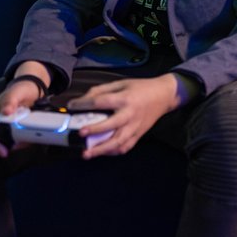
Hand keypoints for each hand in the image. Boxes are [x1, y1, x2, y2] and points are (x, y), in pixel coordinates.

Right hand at [0, 80, 41, 157]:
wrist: (32, 87)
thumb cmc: (22, 88)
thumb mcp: (17, 92)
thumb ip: (11, 100)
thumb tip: (5, 111)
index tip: (3, 152)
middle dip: (2, 147)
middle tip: (13, 150)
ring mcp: (1, 124)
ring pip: (2, 139)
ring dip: (11, 145)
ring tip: (22, 145)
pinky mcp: (9, 127)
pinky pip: (10, 137)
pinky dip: (16, 141)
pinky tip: (23, 141)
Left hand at [66, 75, 182, 159]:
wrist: (165, 95)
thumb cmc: (142, 87)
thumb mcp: (122, 83)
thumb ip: (102, 90)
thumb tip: (84, 98)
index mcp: (125, 99)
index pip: (101, 102)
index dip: (84, 104)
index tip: (71, 105)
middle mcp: (130, 114)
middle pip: (111, 125)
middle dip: (95, 130)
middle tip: (81, 133)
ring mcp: (135, 127)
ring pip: (118, 142)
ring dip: (101, 149)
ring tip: (86, 154)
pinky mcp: (139, 134)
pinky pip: (125, 147)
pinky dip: (112, 152)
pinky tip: (102, 152)